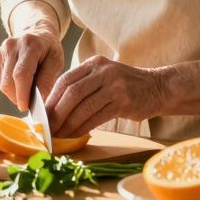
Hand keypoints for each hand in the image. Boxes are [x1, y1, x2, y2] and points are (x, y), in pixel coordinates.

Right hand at [0, 30, 63, 111]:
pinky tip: (20, 81)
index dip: (22, 93)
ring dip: (14, 93)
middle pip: (8, 81)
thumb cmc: (49, 49)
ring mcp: (1, 51)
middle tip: (31, 101)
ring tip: (27, 88)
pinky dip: (10, 86)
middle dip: (18, 97)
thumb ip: (48, 79)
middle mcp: (11, 46)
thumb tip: (40, 99)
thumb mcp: (56, 61)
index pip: (21, 73)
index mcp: (29, 45)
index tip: (26, 107)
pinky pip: (0, 80)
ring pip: (2, 83)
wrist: (38, 33)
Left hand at [46, 55, 166, 137]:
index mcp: (94, 64)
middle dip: (56, 113)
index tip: (41, 114)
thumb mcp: (104, 76)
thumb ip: (83, 85)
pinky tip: (75, 135)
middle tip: (47, 128)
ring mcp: (114, 86)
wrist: (158, 87)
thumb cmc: (126, 85)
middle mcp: (103, 72)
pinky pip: (97, 117)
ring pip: (83, 107)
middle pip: (72, 93)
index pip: (65, 80)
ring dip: (68, 124)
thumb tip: (55, 106)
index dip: (51, 98)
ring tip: (59, 135)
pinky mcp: (123, 102)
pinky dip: (83, 128)